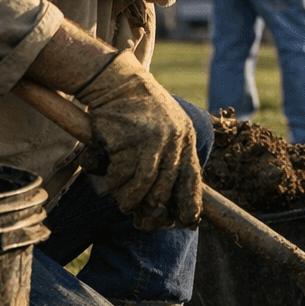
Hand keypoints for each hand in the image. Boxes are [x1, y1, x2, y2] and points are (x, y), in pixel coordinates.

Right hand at [76, 50, 202, 229]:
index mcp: (186, 137)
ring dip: (131, 200)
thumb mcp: (165, 127)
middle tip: (142, 219)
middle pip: (166, 188)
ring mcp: (151, 140)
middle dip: (154, 209)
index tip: (187, 222)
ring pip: (144, 186)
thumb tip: (167, 198)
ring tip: (124, 203)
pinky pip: (122, 174)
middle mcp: (173, 139)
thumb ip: (170, 154)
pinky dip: (115, 184)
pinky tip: (112, 181)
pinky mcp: (128, 140)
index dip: (190, 204)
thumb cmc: (138, 109)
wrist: (117, 82)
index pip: (192, 178)